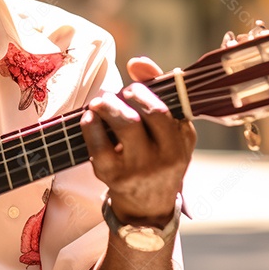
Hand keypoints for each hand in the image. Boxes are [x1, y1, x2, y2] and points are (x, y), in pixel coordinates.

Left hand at [80, 57, 195, 222]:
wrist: (149, 207)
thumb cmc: (162, 158)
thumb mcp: (173, 132)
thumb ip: (160, 94)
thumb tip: (138, 62)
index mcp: (179, 145)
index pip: (161, 111)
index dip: (142, 92)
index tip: (131, 88)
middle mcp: (161, 159)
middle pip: (139, 118)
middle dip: (121, 98)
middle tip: (114, 94)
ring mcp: (136, 169)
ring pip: (121, 128)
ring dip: (105, 107)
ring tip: (99, 102)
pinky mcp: (112, 177)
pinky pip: (97, 147)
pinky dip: (90, 127)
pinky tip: (89, 119)